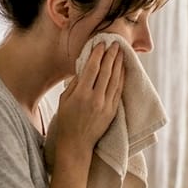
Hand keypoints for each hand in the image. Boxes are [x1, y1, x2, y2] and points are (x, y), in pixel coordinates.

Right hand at [56, 40, 124, 155]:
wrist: (76, 144)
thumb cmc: (67, 120)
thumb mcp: (64, 100)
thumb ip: (75, 83)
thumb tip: (85, 68)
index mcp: (81, 95)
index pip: (92, 69)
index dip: (97, 54)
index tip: (101, 43)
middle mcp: (95, 99)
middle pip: (106, 72)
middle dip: (111, 55)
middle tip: (115, 43)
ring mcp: (106, 105)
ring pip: (115, 80)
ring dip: (118, 64)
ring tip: (120, 52)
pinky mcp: (112, 111)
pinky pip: (118, 90)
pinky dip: (121, 78)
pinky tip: (122, 69)